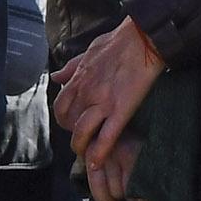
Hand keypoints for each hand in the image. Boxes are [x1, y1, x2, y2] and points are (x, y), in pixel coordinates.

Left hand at [55, 17, 164, 200]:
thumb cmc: (119, 42)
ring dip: (82, 147)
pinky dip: (99, 152)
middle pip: (69, 122)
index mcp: (78, 78)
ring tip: (87, 155)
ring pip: (82, 132)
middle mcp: (86, 92)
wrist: (144, 38)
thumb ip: (71, 67)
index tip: (72, 123)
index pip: (60, 106)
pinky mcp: (122, 109)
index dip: (64, 119)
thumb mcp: (88, 51)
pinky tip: (97, 162)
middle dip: (73, 133)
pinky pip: (106, 136)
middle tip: (83, 138)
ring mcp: (103, 101)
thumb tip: (56, 76)